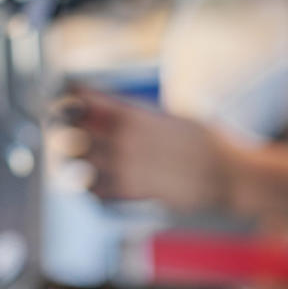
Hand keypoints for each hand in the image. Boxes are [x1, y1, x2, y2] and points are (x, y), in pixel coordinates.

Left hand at [63, 88, 233, 211]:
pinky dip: (89, 185)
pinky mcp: (131, 191)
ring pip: (76, 163)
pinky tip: (91, 181)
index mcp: (131, 114)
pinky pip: (95, 189)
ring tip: (74, 157)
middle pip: (71, 131)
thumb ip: (137, 113)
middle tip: (61, 128)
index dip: (70, 97)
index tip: (67, 97)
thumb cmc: (203, 140)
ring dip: (71, 159)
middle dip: (62, 129)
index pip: (83, 99)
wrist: (226, 173)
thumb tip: (111, 110)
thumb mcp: (170, 114)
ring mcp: (124, 167)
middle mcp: (122, 139)